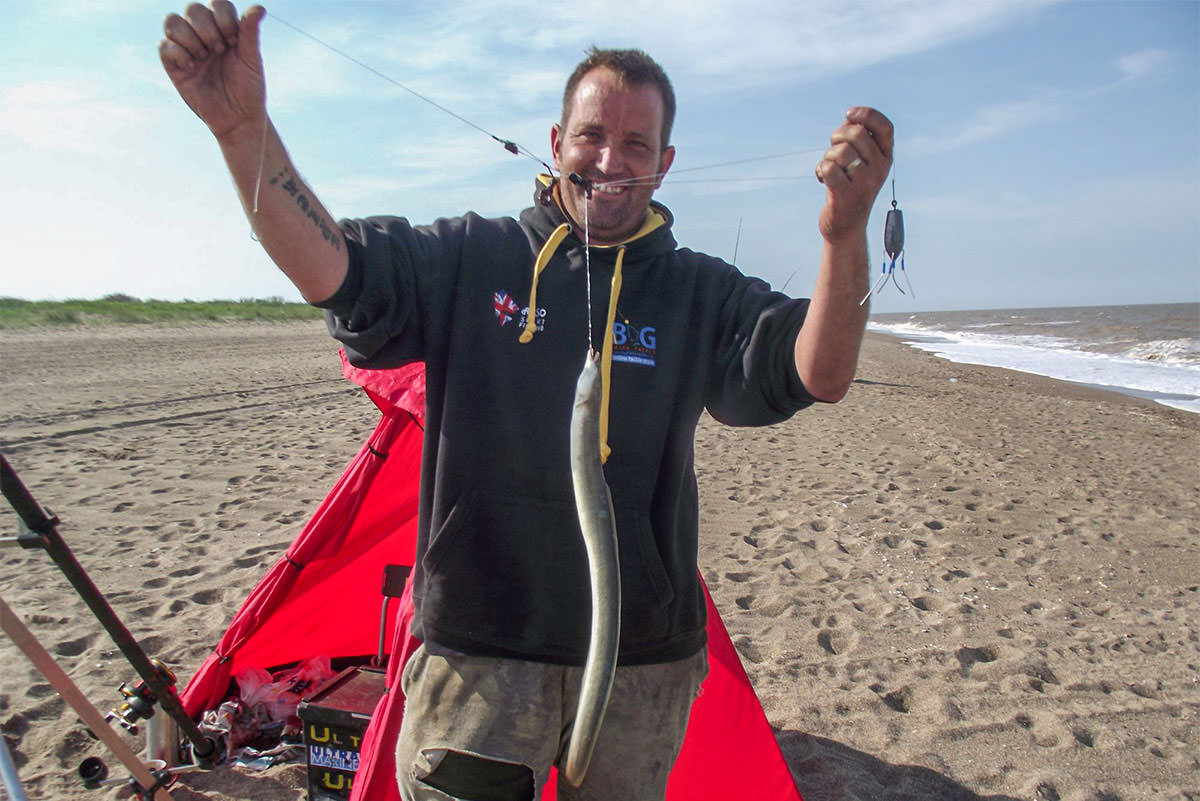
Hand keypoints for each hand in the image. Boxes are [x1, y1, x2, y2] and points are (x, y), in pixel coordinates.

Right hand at [159, 1, 266, 139]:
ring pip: (173, 22)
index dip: (223, 18)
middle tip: (219, 50)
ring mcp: (187, 49)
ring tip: (204, 57)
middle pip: (193, 9)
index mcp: (224, 29)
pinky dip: (178, 53)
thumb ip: (250, 33)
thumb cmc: (249, 88)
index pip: (217, 5)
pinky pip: (164, 46)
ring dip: (190, 38)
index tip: (234, 41)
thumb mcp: (252, 60)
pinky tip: (192, 67)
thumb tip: (259, 8)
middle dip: (207, 28)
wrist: (239, 118)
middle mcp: (204, 35)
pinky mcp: (174, 66)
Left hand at [814, 107, 893, 243]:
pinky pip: (828, 168)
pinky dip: (820, 169)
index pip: (885, 127)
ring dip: (827, 156)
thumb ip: (858, 140)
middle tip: (832, 148)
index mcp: (886, 158)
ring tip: (829, 167)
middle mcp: (879, 169)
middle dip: (838, 135)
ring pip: (840, 151)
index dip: (867, 114)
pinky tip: (821, 178)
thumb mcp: (861, 164)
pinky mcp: (846, 195)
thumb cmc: (850, 188)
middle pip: (857, 134)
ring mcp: (864, 183)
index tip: (849, 114)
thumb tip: (850, 118)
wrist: (847, 228)